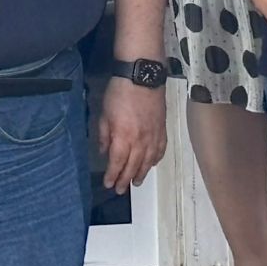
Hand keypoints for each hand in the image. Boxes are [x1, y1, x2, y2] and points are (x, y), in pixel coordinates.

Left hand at [98, 77, 166, 193]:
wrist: (142, 75)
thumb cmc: (120, 92)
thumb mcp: (104, 113)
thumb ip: (104, 134)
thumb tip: (104, 151)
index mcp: (123, 137)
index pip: (117, 162)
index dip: (113, 175)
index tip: (108, 184)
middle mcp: (140, 140)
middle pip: (133, 166)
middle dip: (126, 180)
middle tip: (120, 190)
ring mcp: (153, 135)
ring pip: (148, 161)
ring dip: (142, 173)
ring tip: (136, 182)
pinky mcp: (162, 128)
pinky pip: (160, 149)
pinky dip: (156, 159)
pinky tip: (152, 164)